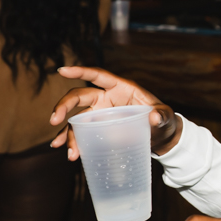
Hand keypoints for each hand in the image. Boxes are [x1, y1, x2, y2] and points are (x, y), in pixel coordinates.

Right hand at [49, 66, 179, 159]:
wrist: (160, 137)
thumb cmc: (163, 121)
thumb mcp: (165, 117)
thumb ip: (162, 116)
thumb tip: (156, 117)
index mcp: (121, 88)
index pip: (98, 75)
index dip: (81, 71)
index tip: (62, 70)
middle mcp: (107, 98)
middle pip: (80, 97)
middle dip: (65, 106)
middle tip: (54, 119)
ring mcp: (100, 113)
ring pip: (77, 118)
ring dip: (67, 132)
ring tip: (64, 148)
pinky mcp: (98, 128)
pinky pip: (80, 132)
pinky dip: (71, 140)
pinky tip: (64, 150)